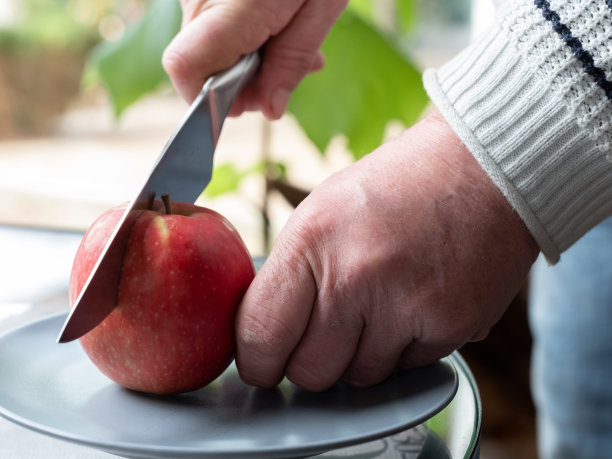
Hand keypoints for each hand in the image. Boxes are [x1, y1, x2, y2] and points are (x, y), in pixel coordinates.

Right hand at [162, 0, 347, 118]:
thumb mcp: (322, 6)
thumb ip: (292, 61)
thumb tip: (269, 110)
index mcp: (234, 5)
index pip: (184, 66)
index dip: (207, 99)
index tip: (243, 106)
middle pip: (197, 62)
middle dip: (241, 83)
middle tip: (287, 75)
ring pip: (206, 45)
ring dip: (248, 59)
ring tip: (294, 46)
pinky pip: (213, 22)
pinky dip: (244, 35)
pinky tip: (278, 25)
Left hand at [235, 110, 539, 390]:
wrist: (479, 169)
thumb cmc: (393, 189)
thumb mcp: (321, 213)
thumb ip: (290, 276)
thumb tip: (262, 334)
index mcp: (310, 242)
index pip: (258, 337)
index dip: (256, 360)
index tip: (263, 362)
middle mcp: (355, 278)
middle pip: (308, 373)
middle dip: (310, 361)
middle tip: (325, 331)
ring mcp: (405, 306)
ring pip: (358, 378)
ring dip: (360, 355)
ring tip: (378, 305)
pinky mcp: (450, 327)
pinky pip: (405, 369)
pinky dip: (403, 348)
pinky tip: (413, 304)